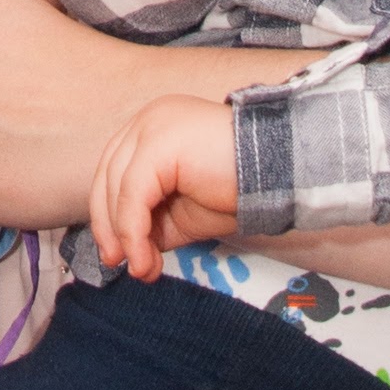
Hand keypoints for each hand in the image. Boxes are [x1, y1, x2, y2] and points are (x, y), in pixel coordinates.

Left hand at [89, 96, 240, 279]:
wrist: (281, 171)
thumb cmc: (240, 187)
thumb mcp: (185, 210)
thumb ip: (153, 222)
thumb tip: (127, 251)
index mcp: (154, 129)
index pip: (114, 172)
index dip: (109, 214)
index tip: (118, 253)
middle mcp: (149, 120)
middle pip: (108, 177)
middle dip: (110, 227)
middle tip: (120, 264)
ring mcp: (152, 126)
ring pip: (117, 189)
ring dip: (125, 237)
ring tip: (143, 269)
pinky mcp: (159, 142)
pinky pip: (132, 195)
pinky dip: (133, 232)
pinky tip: (146, 259)